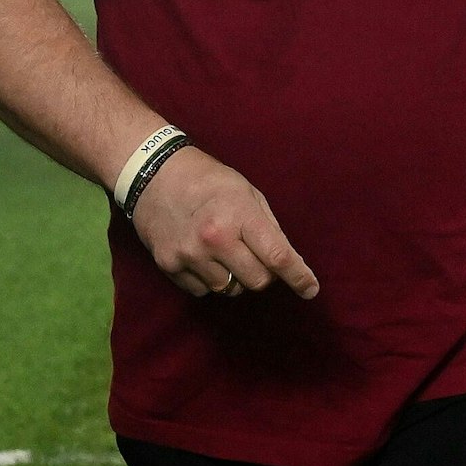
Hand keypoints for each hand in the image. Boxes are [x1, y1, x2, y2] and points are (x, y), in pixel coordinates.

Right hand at [130, 145, 319, 299]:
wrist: (154, 173)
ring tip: (221, 250)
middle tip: (253, 254)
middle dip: (262, 273)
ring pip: (230, 290)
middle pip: (257, 281)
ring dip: (233, 276)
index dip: (299, 277)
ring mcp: (190, 255)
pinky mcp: (169, 265)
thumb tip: (285, 263)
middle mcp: (215, 239)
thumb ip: (267, 227)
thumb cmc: (208, 180)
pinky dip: (208, 279)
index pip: (278, 257)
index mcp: (239, 215)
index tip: (310, 290)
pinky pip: (203, 291)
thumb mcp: (246, 192)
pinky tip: (201, 255)